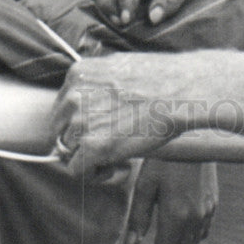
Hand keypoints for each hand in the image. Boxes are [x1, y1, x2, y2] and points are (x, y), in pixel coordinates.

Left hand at [52, 49, 243, 174]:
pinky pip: (77, 172)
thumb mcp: (120, 68)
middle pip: (60, 132)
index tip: (101, 131)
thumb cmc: (162, 81)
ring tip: (121, 155)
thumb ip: (97, 84)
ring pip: (68, 153)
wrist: (183, 91)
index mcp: (78, 74)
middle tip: (111, 146)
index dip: (79, 125)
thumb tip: (91, 102)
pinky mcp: (91, 147)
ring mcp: (80, 121)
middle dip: (81, 143)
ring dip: (91, 160)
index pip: (61, 109)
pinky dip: (97, 175)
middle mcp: (72, 96)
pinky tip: (123, 166)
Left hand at [125, 160, 218, 243]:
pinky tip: (176, 233)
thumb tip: (131, 243)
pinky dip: (188, 240)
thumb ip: (139, 217)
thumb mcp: (145, 183)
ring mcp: (207, 210)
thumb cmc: (166, 156)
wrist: (193, 133)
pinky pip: (202, 231)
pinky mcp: (213, 201)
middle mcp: (195, 217)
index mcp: (177, 215)